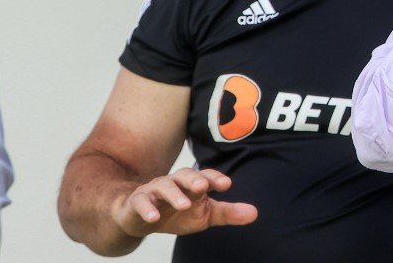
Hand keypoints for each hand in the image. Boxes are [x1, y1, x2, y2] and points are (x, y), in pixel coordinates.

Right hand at [112, 167, 257, 237]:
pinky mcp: (137, 202)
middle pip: (184, 175)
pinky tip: (154, 217)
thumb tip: (255, 213)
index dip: (214, 178)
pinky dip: (147, 209)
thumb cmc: (176, 212)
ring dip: (174, 194)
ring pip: (163, 186)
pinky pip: (141, 202)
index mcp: (191, 184)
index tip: (227, 184)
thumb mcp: (204, 214)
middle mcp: (173, 183)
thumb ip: (228, 213)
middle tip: (203, 186)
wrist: (139, 217)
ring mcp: (154, 191)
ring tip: (184, 204)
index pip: (204, 176)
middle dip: (194, 179)